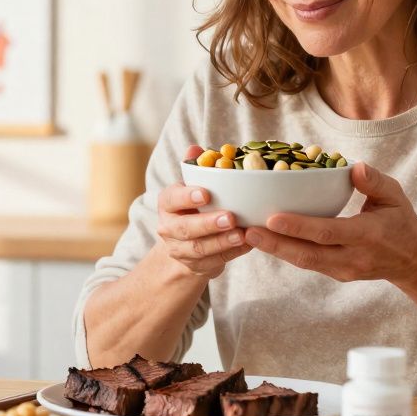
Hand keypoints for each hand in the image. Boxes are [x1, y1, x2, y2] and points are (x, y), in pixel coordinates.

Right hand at [155, 144, 251, 278]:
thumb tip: (195, 149)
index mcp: (168, 204)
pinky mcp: (196, 266)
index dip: (187, 197)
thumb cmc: (194, 207)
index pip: (172, 199)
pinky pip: (215, 260)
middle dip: (208, 224)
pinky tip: (249, 244)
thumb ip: (195, 168)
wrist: (186, 244)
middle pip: (185, 228)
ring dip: (223, 242)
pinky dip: (233, 253)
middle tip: (231, 217)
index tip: (206, 193)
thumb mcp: (192, 186)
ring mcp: (181, 250)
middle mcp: (169, 228)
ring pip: (200, 248)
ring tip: (243, 234)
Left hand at [243, 162, 416, 285]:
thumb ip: (375, 182)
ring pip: (304, 262)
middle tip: (247, 231)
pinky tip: (265, 241)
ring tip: (247, 236)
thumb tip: (354, 167)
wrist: (413, 261)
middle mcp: (353, 257)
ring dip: (275, 250)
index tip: (272, 218)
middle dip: (275, 244)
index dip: (299, 227)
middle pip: (308, 254)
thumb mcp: (396, 196)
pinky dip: (285, 253)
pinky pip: (308, 263)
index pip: (329, 232)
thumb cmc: (401, 221)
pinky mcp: (337, 274)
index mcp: (368, 235)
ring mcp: (344, 270)